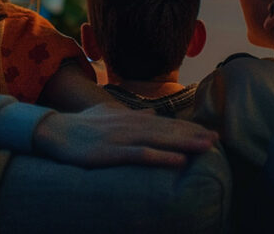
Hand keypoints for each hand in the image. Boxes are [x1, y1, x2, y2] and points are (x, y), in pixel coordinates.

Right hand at [31, 103, 217, 167]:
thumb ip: (131, 115)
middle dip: (194, 135)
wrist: (54, 131)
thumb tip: (150, 113)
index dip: (189, 128)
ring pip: (159, 140)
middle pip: (168, 130)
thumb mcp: (108, 115)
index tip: (210, 133)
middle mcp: (130, 125)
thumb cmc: (81, 126)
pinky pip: (139, 155)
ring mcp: (121, 138)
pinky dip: (160, 157)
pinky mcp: (110, 152)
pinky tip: (178, 161)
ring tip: (206, 147)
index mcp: (131, 119)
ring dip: (184, 143)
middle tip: (218, 139)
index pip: (167, 123)